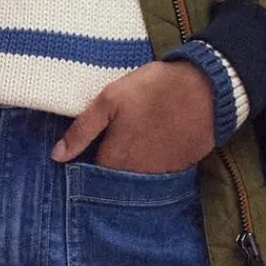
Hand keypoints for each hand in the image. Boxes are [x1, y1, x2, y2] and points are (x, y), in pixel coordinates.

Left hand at [51, 57, 214, 170]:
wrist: (207, 89)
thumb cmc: (153, 90)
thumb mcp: (110, 100)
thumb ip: (82, 130)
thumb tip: (57, 156)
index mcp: (114, 161)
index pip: (92, 171)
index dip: (90, 156)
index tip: (94, 142)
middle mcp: (136, 176)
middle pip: (116, 176)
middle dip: (113, 163)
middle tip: (119, 136)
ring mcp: (162, 174)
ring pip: (139, 175)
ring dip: (136, 162)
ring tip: (140, 136)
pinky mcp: (183, 167)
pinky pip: (162, 171)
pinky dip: (158, 160)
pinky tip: (159, 140)